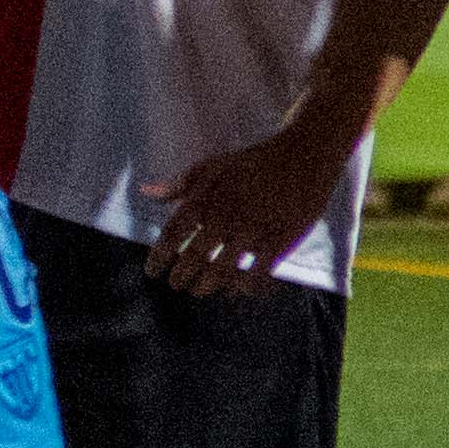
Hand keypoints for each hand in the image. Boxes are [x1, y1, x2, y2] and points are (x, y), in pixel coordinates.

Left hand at [142, 121, 352, 299]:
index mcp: (206, 198)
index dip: (158, 257)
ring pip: (222, 270)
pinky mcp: (280, 240)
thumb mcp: (211, 167)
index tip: (152, 273)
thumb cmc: (252, 162)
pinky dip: (244, 287)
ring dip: (207, 286)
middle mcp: (225, 216)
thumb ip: (179, 185)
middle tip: (177, 285)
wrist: (302, 156)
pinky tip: (238, 290)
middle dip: (181, 277)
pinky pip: (257, 274)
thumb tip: (146, 192)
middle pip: (194, 257)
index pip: (173, 234)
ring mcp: (253, 230)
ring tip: (200, 291)